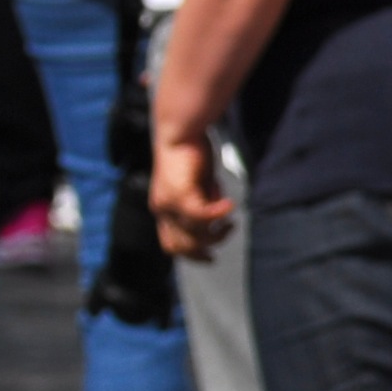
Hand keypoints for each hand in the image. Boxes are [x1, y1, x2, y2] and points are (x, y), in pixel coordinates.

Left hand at [150, 124, 234, 257]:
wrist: (178, 133)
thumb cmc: (189, 156)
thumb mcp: (197, 187)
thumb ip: (203, 203)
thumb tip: (217, 217)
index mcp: (163, 210)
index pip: (172, 245)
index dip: (192, 255)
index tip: (211, 257)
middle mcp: (161, 210)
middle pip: (184, 247)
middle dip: (209, 245)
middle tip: (228, 229)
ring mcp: (168, 204)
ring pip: (196, 233)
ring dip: (217, 230)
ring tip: (229, 215)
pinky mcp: (179, 194)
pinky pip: (202, 215)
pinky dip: (219, 214)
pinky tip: (230, 204)